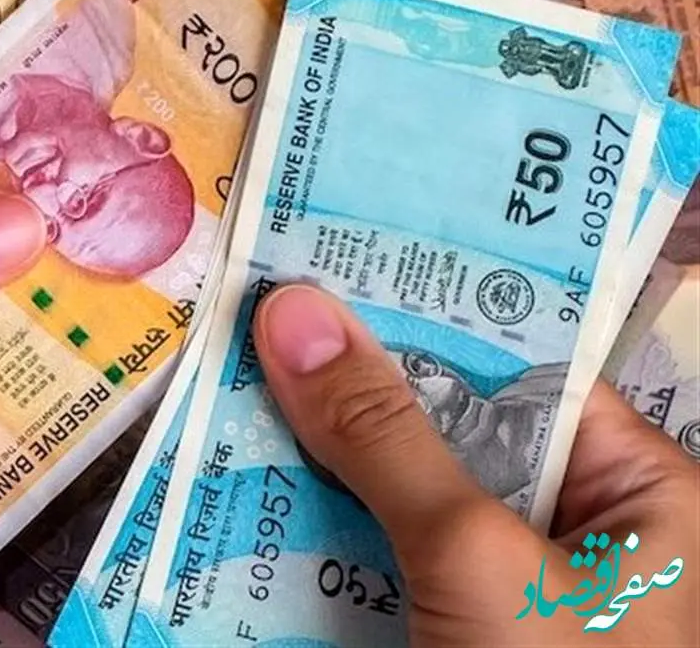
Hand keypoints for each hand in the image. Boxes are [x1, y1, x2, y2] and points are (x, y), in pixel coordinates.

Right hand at [254, 284, 698, 646]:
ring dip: (311, 461)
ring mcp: (496, 591)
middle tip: (252, 314)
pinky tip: (239, 495)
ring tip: (223, 387)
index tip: (329, 250)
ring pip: (392, 496)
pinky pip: (368, 563)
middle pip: (444, 427)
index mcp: (636, 492)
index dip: (423, 306)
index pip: (519, 365)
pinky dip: (308, 538)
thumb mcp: (477, 559)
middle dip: (347, 385)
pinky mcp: (437, 636)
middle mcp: (569, 530)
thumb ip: (386, 435)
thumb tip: (297, 311)